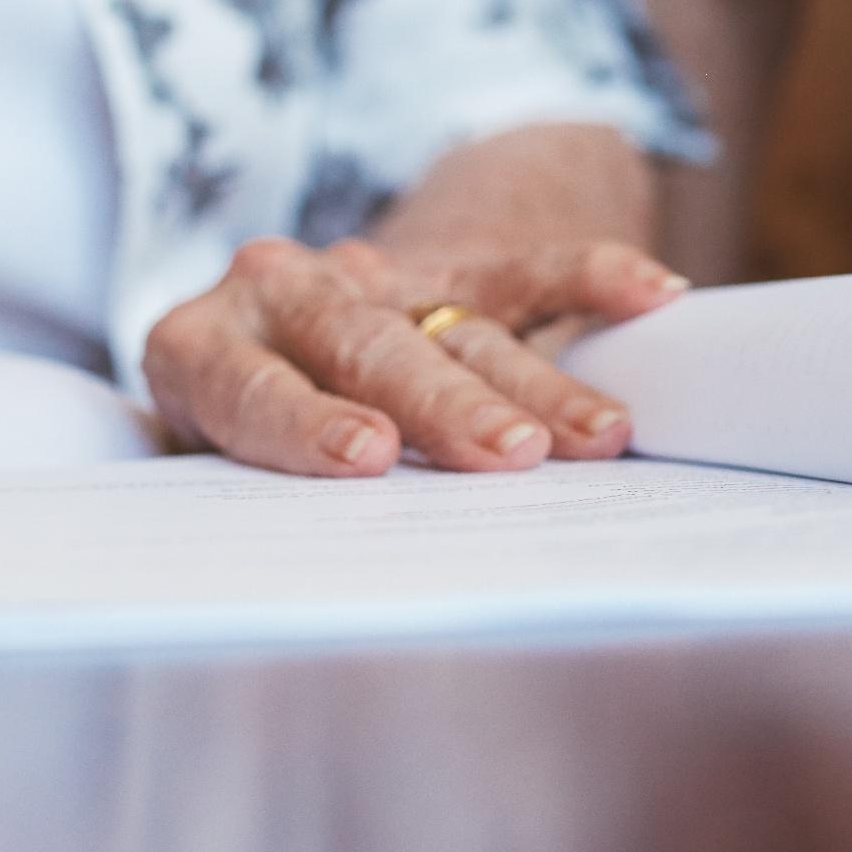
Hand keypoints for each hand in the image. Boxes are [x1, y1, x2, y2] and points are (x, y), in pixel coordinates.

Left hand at [143, 235, 688, 475]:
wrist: (281, 323)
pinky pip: (526, 268)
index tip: (368, 455)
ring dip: (534, 382)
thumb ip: (243, 503)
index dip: (306, 420)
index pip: (250, 385)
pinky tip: (652, 293)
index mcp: (200, 347)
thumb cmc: (239, 434)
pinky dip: (591, 276)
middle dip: (445, 404)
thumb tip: (292, 586)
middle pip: (369, 346)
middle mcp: (280, 295)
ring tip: (600, 436)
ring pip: (458, 324)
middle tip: (507, 457)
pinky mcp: (450, 265)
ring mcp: (371, 275)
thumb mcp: (212, 467)